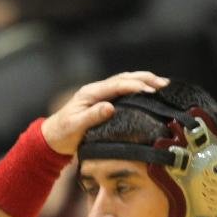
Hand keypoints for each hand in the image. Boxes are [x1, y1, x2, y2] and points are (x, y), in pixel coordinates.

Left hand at [40, 72, 168, 154]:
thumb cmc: (63, 133)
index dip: (135, 86)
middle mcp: (96, 90)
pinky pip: (124, 91)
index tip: (151, 91)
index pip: (117, 85)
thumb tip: (110, 108)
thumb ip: (92, 117)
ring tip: (163, 84)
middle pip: (124, 78)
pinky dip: (138, 88)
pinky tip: (150, 92)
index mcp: (90, 93)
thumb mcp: (75, 126)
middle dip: (145, 79)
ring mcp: (100, 94)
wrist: (52, 138)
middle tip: (164, 84)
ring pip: (125, 81)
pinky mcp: (104, 101)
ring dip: (144, 81)